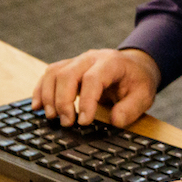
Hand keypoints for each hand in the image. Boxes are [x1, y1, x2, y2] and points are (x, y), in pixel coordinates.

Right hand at [33, 48, 159, 127]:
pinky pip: (48, 75)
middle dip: (63, 101)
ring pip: (54, 73)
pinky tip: (37, 107)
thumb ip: (131, 108)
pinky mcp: (67, 67)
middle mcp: (91, 58)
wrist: (133, 66)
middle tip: (66, 123)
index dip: (86, 101)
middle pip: (68, 74)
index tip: (84, 122)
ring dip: (49, 96)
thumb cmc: (137, 82)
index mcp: (111, 62)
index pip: (93, 79)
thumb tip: (115, 121)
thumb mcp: (144, 96)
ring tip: (53, 118)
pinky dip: (40, 90)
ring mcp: (77, 61)